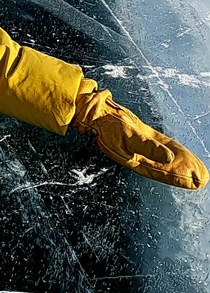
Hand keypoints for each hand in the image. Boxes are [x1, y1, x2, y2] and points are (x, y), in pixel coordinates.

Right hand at [72, 83, 207, 190]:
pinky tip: (179, 154)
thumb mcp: (129, 136)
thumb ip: (149, 147)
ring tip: (197, 170)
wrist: (94, 110)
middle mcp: (141, 154)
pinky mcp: (141, 135)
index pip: (165, 171)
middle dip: (185, 172)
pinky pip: (161, 146)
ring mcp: (141, 145)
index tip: (198, 182)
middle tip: (203, 179)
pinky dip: (172, 151)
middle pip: (169, 165)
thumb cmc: (107, 126)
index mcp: (137, 159)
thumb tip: (170, 157)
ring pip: (166, 157)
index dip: (181, 177)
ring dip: (181, 163)